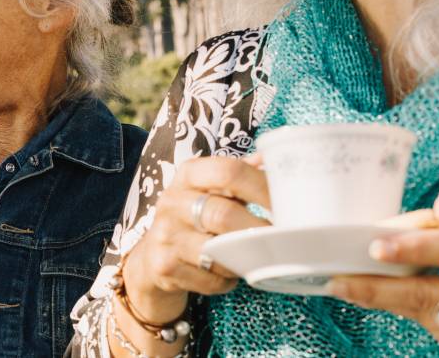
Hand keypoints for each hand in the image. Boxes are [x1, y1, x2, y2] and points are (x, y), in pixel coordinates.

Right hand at [123, 155, 273, 323]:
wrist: (150, 258)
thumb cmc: (192, 220)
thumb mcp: (209, 191)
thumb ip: (239, 177)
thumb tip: (274, 158)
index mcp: (188, 175)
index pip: (228, 171)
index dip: (263, 188)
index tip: (287, 206)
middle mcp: (171, 201)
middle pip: (223, 214)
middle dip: (258, 230)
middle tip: (284, 241)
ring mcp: (164, 235)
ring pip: (217, 251)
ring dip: (243, 259)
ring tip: (255, 258)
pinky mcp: (163, 267)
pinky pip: (210, 279)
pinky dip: (227, 281)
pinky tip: (228, 274)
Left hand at [326, 188, 438, 356]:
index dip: (418, 247)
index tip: (377, 245)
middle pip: (431, 295)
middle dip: (378, 288)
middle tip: (336, 278)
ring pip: (423, 315)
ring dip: (383, 299)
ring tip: (344, 282)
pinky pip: (431, 327)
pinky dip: (406, 309)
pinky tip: (383, 293)